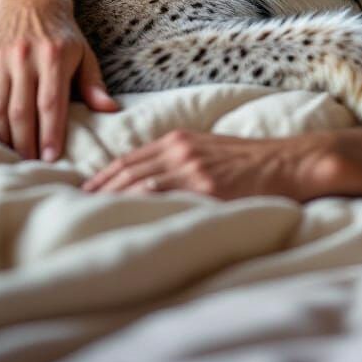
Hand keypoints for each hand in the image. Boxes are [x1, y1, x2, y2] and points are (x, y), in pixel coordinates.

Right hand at [0, 0, 118, 161]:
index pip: (50, 103)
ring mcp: (0, 60)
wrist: (30, 0)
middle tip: (32, 164)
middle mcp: (24, 58)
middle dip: (26, 143)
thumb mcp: (84, 53)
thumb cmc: (63, 34)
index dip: (50, 133)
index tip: (52, 158)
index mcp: (54, 56)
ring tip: (14, 155)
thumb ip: (93, 83)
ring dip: (4, 137)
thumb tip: (110, 110)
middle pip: (21, 111)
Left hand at [81, 126, 361, 201]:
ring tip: (84, 221)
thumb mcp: (212, 153)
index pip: (127, 161)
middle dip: (95, 192)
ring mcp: (193, 168)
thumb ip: (181, 164)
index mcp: (180, 141)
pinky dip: (138, 206)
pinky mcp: (209, 186)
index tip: (78, 196)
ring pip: (137, 184)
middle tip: (68, 212)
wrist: (293, 162)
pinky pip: (164, 196)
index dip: (100, 179)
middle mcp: (180, 150)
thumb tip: (151, 186)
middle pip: (125, 172)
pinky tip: (121, 219)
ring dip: (108, 202)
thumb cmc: (255, 163)